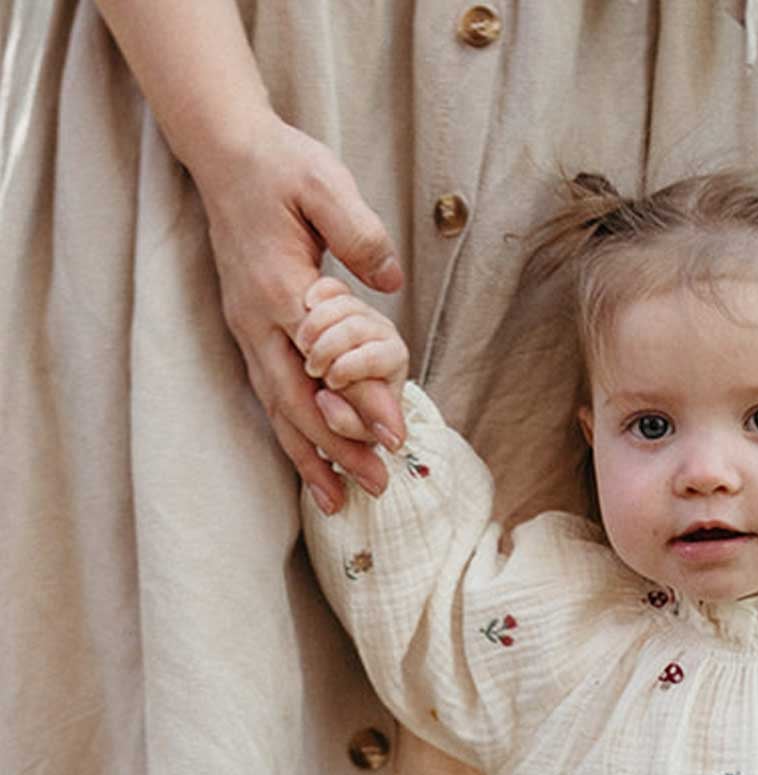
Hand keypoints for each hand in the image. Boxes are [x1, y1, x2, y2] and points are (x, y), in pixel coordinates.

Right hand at [193, 113, 405, 510]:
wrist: (226, 152)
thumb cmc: (281, 166)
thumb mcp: (324, 182)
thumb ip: (358, 232)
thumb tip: (389, 279)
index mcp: (278, 287)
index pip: (324, 360)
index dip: (360, 401)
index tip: (396, 436)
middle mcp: (256, 320)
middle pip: (297, 400)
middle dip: (336, 450)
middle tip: (377, 488)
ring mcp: (248, 330)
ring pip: (278, 408)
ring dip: (310, 457)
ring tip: (338, 502)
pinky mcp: (250, 332)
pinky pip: (271, 395)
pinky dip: (292, 435)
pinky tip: (312, 465)